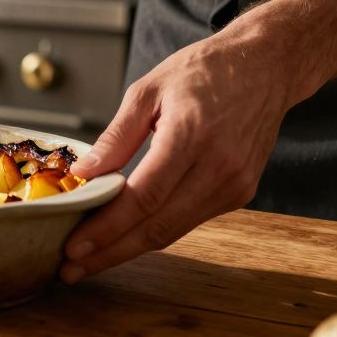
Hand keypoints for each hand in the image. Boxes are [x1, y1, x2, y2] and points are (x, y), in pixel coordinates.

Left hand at [59, 30, 299, 282]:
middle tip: (71, 269)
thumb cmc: (205, 71)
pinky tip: (125, 235)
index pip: (144, 197)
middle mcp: (220, 167)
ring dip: (130, 248)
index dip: (107, 228)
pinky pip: (189, 219)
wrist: (266, 67)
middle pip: (158, 226)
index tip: (73, 247)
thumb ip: (116, 136)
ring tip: (90, 257)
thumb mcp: (148, 89)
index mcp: (192, 135)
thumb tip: (83, 174)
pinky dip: (155, 230)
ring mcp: (235, 184)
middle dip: (111, 253)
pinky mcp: (241, 192)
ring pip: (174, 230)